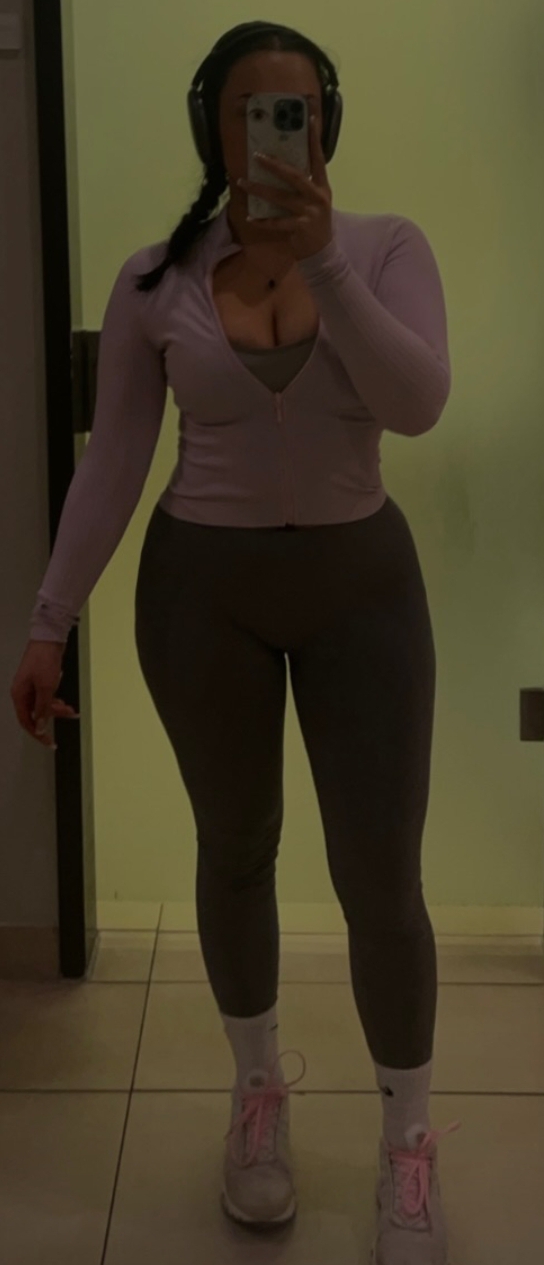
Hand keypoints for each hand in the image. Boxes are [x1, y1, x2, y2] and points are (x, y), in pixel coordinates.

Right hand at [10, 640, 79, 750]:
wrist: (49, 638)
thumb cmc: (44, 661)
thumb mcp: (46, 687)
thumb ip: (42, 709)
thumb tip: (39, 728)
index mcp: (19, 695)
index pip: (26, 721)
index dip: (37, 733)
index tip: (50, 743)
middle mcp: (23, 692)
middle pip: (36, 714)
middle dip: (53, 717)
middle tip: (70, 716)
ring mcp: (31, 686)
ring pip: (43, 705)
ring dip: (57, 709)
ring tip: (72, 709)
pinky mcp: (40, 681)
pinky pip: (47, 697)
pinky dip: (56, 700)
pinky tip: (66, 702)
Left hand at [237, 114, 332, 260]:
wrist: (323, 250)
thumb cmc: (315, 221)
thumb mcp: (315, 200)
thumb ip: (304, 185)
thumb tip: (282, 166)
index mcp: (322, 186)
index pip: (318, 158)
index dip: (314, 140)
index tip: (310, 120)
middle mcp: (317, 196)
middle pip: (294, 176)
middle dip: (275, 165)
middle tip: (257, 156)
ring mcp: (309, 212)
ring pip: (281, 198)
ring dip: (259, 190)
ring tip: (243, 182)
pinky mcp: (300, 227)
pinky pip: (277, 223)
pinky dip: (263, 221)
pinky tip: (251, 217)